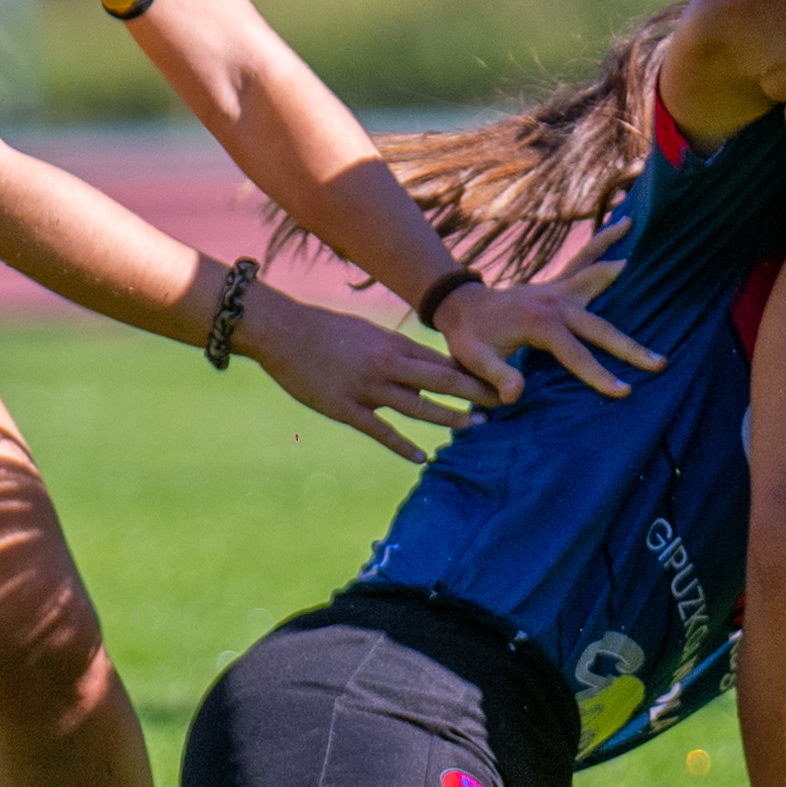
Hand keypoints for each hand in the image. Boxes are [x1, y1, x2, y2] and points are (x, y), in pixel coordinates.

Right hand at [233, 280, 485, 460]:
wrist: (282, 330)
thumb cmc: (324, 329)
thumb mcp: (367, 331)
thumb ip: (394, 349)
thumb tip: (419, 362)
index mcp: (393, 343)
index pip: (442, 360)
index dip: (473, 372)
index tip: (498, 380)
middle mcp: (387, 364)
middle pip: (441, 380)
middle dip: (474, 393)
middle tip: (503, 404)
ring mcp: (367, 387)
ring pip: (418, 406)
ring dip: (449, 418)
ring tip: (475, 427)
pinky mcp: (345, 408)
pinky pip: (381, 430)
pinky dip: (403, 445)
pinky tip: (422, 456)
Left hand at [434, 229, 665, 406]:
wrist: (460, 305)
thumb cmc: (469, 337)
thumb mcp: (474, 360)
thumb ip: (495, 377)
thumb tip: (514, 396)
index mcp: (539, 324)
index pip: (575, 354)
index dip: (599, 375)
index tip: (624, 391)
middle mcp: (554, 302)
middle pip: (600, 326)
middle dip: (629, 347)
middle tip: (660, 362)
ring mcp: (558, 289)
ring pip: (596, 273)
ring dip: (621, 266)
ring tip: (654, 253)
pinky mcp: (559, 284)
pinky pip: (585, 259)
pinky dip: (603, 241)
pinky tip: (624, 224)